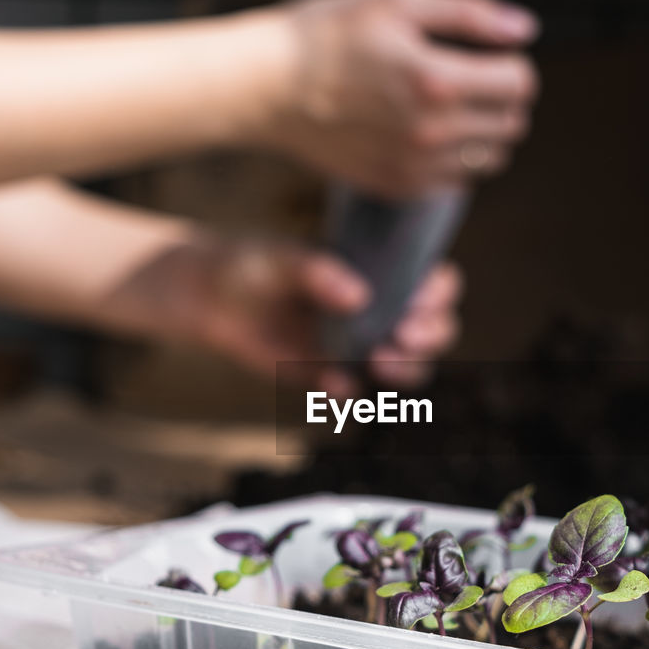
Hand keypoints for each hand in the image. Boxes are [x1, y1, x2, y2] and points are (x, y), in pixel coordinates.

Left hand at [117, 237, 461, 390]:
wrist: (210, 299)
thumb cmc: (252, 263)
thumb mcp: (280, 258)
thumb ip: (317, 271)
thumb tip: (359, 296)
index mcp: (383, 271)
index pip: (435, 282)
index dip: (438, 296)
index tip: (416, 304)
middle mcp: (382, 309)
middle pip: (436, 330)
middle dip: (430, 338)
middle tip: (402, 337)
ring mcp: (360, 344)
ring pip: (410, 366)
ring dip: (406, 370)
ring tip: (377, 362)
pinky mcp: (332, 372)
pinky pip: (356, 390)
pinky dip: (349, 390)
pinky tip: (330, 381)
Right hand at [258, 0, 538, 197]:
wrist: (266, 86)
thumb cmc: (326, 33)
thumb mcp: (397, 0)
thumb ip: (469, 13)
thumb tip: (524, 29)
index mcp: (435, 79)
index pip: (520, 83)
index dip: (513, 63)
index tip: (492, 55)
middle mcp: (431, 131)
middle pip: (512, 123)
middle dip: (504, 98)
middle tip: (473, 78)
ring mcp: (415, 165)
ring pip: (491, 157)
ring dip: (484, 131)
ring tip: (450, 105)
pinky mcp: (398, 186)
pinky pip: (457, 181)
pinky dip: (456, 158)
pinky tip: (426, 131)